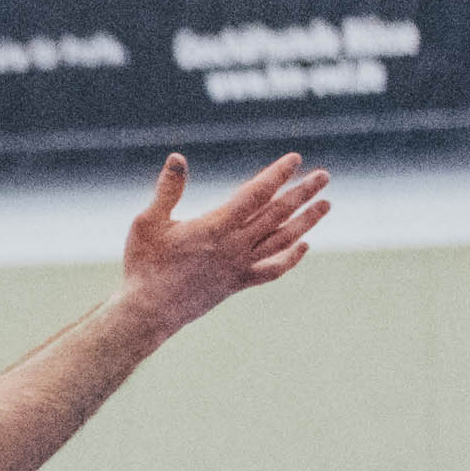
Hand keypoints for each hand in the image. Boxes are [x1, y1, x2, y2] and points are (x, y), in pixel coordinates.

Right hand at [114, 153, 331, 341]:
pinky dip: (291, 258)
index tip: (294, 159)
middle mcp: (234, 246)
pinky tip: (304, 246)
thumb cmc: (143, 266)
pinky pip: (272, 270)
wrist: (147, 313)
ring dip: (306, 221)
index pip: (255, 195)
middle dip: (302, 193)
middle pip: (277, 214)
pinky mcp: (237, 284)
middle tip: (324, 177)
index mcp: (215, 227)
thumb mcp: (147, 223)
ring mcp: (239, 266)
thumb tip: (176, 157)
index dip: (276, 175)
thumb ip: (167, 190)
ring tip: (325, 205)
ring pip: (282, 240)